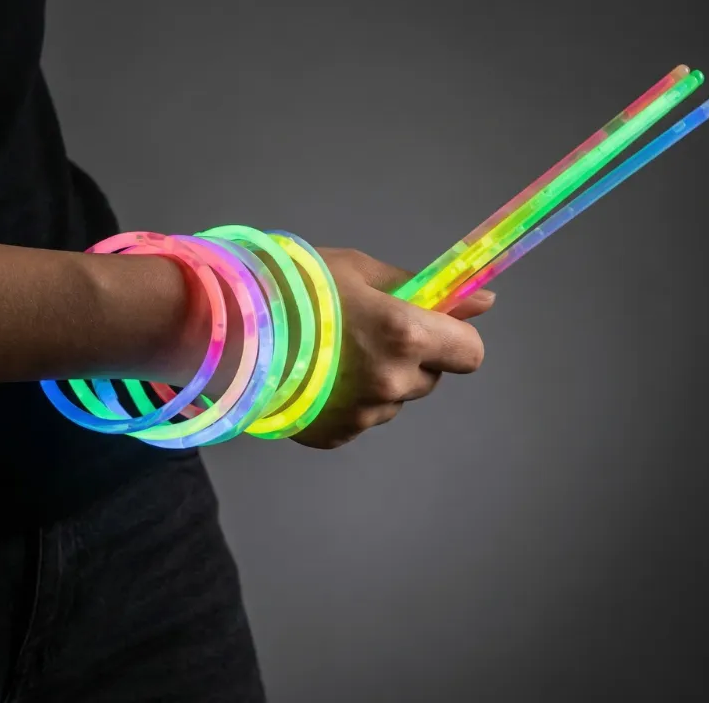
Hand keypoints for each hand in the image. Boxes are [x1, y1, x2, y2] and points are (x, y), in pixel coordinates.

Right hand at [290, 248, 493, 448]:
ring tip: (331, 354)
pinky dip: (349, 401)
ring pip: (394, 399)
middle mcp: (390, 383)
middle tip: (366, 333)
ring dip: (379, 380)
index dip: (455, 338)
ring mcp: (362, 416)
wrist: (223, 326)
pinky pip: (362, 418)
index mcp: (405, 336)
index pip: (470, 354)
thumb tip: (484, 303)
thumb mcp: (361, 271)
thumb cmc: (294, 285)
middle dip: (410, 357)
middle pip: (429, 378)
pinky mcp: (334, 436)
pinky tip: (316, 377)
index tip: (433, 326)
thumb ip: (424, 290)